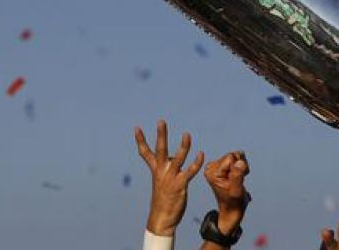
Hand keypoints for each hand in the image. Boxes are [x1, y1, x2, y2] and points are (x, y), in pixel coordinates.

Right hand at [135, 120, 204, 235]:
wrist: (162, 218)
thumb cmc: (163, 199)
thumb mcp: (163, 180)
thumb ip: (168, 167)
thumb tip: (175, 156)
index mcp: (155, 170)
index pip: (145, 153)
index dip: (141, 140)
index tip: (137, 128)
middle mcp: (161, 172)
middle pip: (160, 150)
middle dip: (161, 135)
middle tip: (161, 121)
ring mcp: (170, 178)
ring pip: (178, 158)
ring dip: (183, 146)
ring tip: (187, 134)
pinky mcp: (180, 185)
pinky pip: (189, 172)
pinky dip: (196, 163)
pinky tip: (201, 154)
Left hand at [204, 151, 249, 234]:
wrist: (232, 209)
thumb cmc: (234, 202)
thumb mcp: (237, 191)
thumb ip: (237, 176)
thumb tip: (239, 162)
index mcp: (211, 172)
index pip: (231, 157)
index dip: (239, 167)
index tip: (237, 180)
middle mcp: (210, 167)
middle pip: (233, 155)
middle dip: (240, 166)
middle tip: (238, 181)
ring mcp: (215, 166)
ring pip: (236, 156)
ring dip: (241, 167)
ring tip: (238, 180)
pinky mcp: (221, 166)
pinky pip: (236, 157)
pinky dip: (241, 166)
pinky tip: (237, 177)